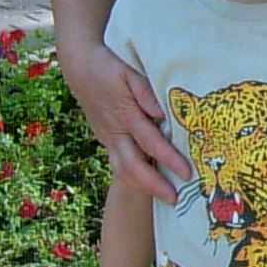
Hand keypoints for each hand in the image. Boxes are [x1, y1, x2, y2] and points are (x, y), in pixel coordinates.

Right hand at [63, 41, 189, 203]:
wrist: (79, 66)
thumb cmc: (109, 67)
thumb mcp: (129, 73)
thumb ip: (146, 93)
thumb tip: (162, 113)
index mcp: (124, 116)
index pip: (151, 143)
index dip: (169, 159)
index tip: (186, 173)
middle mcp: (114, 132)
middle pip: (133, 166)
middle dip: (154, 185)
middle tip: (174, 199)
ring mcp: (108, 137)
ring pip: (122, 169)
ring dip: (142, 186)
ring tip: (163, 198)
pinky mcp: (106, 138)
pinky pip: (119, 163)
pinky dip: (133, 177)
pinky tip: (147, 184)